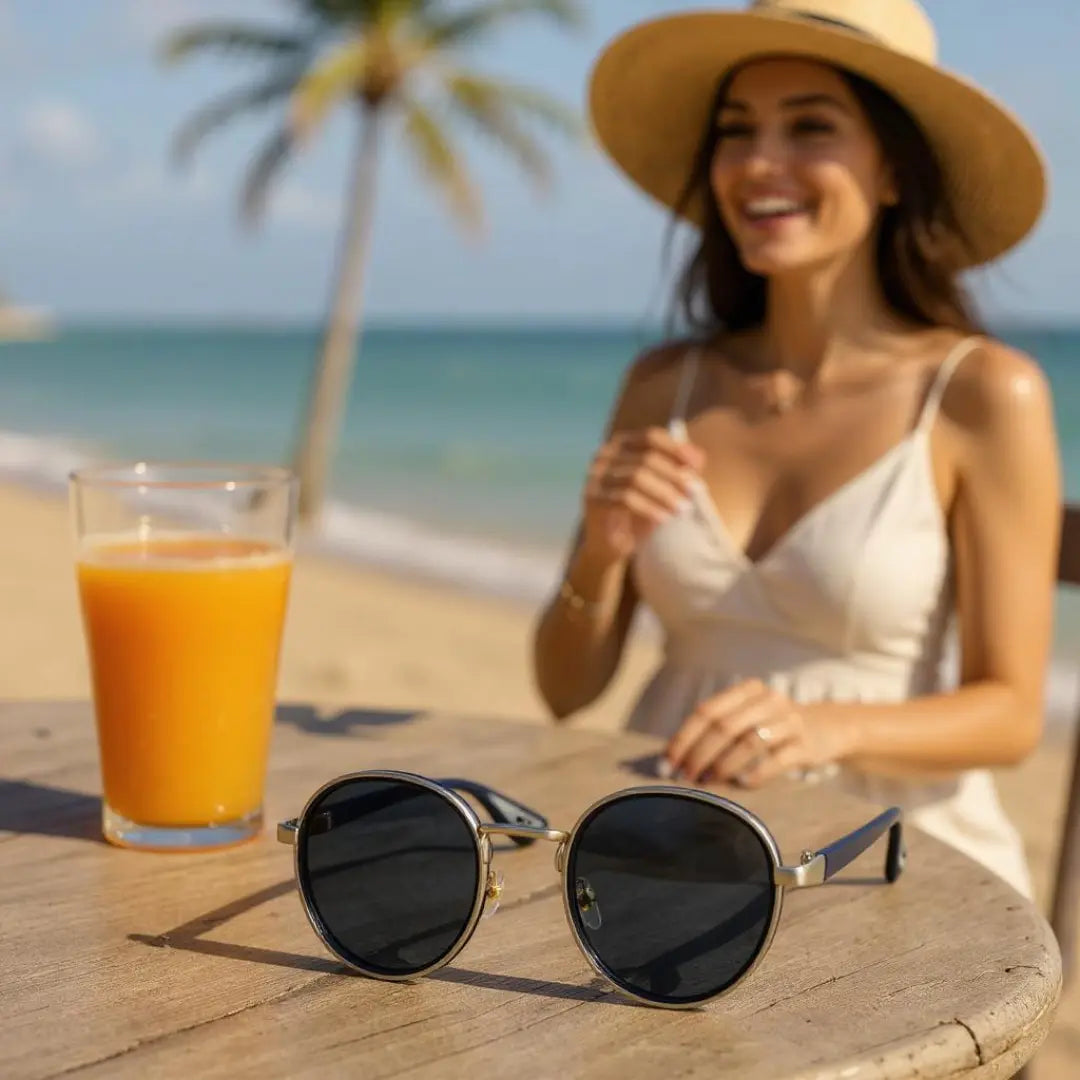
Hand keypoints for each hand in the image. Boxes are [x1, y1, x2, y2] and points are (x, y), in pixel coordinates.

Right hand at [580, 427, 704, 565]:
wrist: (609, 544)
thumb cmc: (638, 513)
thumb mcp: (660, 489)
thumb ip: (677, 470)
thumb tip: (699, 458)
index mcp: (621, 445)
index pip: (650, 437)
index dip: (676, 448)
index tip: (698, 464)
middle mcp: (604, 456)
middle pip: (646, 458)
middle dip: (674, 475)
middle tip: (694, 491)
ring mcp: (595, 476)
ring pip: (636, 477)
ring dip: (664, 493)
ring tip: (682, 508)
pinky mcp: (593, 498)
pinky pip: (624, 498)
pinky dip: (648, 507)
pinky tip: (664, 519)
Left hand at [662, 680, 853, 787]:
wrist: (827, 728)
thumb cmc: (773, 727)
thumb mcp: (748, 717)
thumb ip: (717, 731)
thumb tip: (675, 760)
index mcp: (747, 690)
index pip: (706, 711)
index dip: (684, 738)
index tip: (668, 764)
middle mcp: (768, 700)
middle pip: (724, 726)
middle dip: (699, 754)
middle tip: (685, 778)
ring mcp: (789, 721)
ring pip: (749, 741)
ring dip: (723, 765)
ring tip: (708, 782)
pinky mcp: (806, 744)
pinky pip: (777, 760)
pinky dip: (756, 773)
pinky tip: (742, 784)